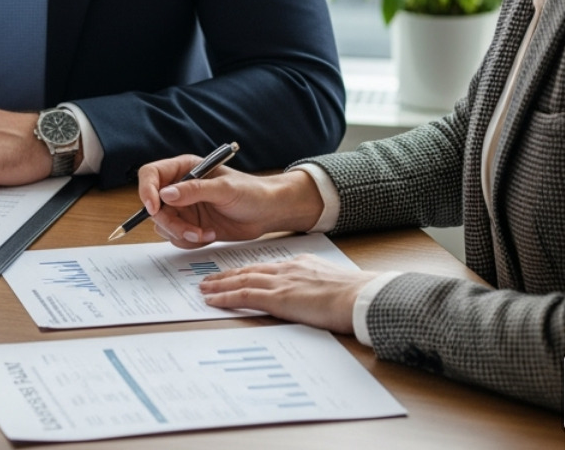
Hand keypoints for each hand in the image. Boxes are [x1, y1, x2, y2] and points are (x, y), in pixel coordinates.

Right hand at [136, 157, 323, 248]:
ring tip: (206, 233)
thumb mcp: (224, 188)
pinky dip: (190, 241)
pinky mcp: (190, 225)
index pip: (151, 174)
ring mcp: (184, 208)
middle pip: (154, 206)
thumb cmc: (251, 192)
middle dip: (170, 222)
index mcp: (185, 169)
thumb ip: (194, 190)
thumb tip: (165, 194)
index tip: (154, 208)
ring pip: (163, 225)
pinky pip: (176, 237)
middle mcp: (180, 188)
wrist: (267, 213)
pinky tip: (210, 235)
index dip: (146, 190)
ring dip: (181, 234)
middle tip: (191, 231)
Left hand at [199, 255, 377, 333]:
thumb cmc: (355, 295)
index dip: (247, 271)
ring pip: (242, 280)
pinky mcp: (278, 298)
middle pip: (249, 270)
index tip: (235, 274)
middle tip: (208, 279)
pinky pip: (244, 295)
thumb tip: (315, 295)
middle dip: (227, 275)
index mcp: (301, 264)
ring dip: (220, 285)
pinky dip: (225, 297)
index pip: (267, 267)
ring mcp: (281, 282)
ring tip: (204, 289)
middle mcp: (287, 269)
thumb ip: (318, 285)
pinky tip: (212, 301)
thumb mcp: (334, 283)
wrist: (361, 296)